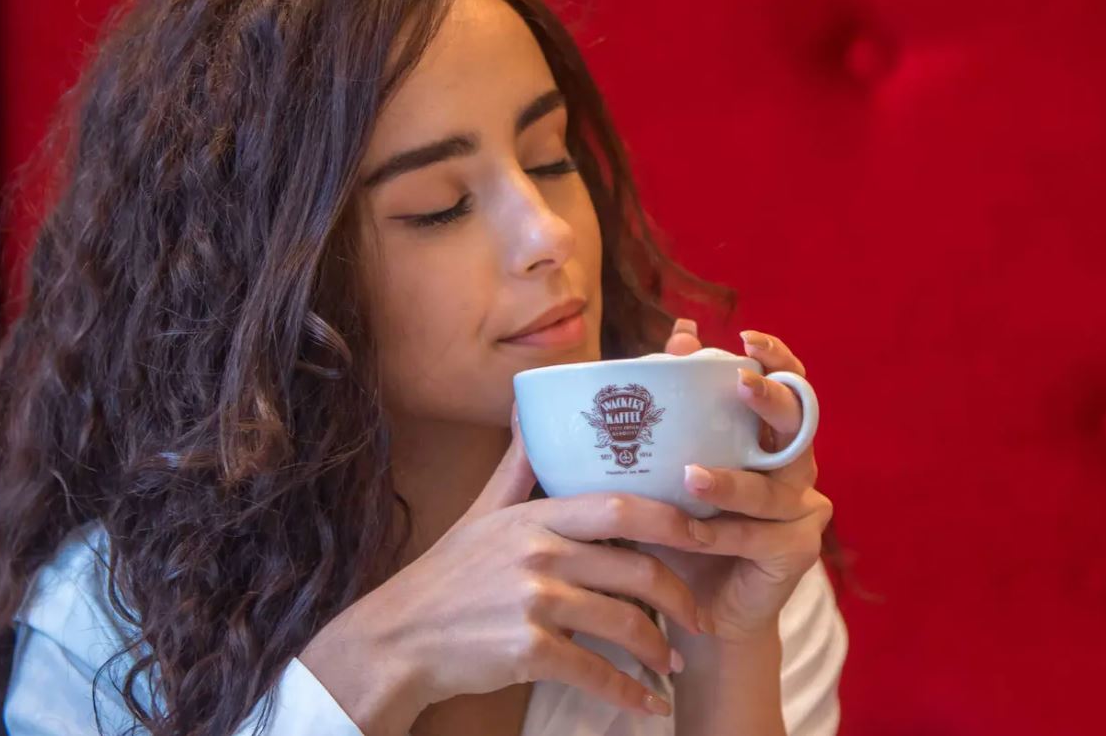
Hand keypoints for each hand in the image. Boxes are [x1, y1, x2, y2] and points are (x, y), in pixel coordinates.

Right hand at [305, 405, 718, 726]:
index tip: (708, 532)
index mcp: (535, 516)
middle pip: (636, 567)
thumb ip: (517, 466)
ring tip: (675, 661)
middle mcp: (538, 553)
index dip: (673, 519)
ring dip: (660, 650)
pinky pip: (596, 672)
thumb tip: (527, 403)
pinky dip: (630, 692)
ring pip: (624, 623)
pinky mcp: (527, 651)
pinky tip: (649, 703)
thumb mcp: (481, 512)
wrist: (398, 638)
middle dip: (680, 595)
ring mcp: (533, 603)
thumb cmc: (447, 575)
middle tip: (701, 616)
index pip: (620, 506)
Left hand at [637, 318, 832, 644]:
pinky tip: (689, 531)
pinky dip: (720, 534)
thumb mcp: (670, 462)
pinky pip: (757, 536)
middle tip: (739, 383)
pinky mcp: (798, 550)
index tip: (747, 338)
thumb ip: (678, 405)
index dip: (778, 358)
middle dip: (771, 399)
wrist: (693, 605)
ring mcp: (803, 509)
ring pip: (771, 488)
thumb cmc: (678, 524)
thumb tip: (680, 335)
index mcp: (769, 438)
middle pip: (798, 424)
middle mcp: (795, 468)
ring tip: (690, 475)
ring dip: (731, 482)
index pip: (788, 385)